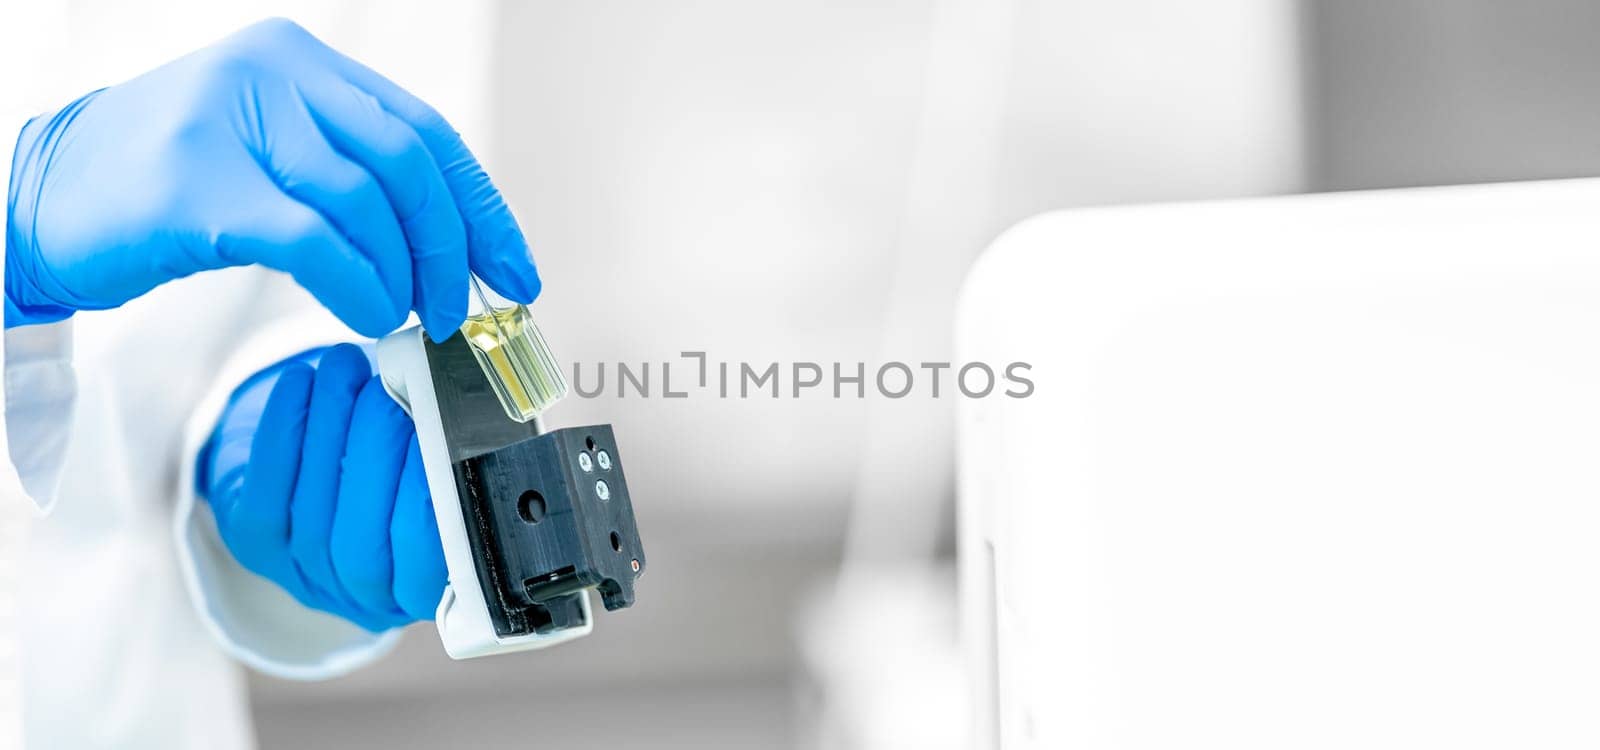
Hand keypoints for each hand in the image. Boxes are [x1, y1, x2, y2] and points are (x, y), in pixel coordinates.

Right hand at [4, 18, 538, 337]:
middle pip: (408, 163)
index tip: (514, 267)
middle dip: (450, 246)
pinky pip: (315, 242)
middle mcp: (272, 72)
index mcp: (301, 59)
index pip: (424, 130)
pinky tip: (368, 314)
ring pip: (366, 203)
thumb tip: (448, 243)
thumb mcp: (270, 147)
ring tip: (405, 312)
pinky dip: (358, 286)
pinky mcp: (202, 188)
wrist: (46, 194)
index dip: (480, 207)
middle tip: (459, 304)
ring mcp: (233, 123)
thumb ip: (351, 171)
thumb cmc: (167, 182)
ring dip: (403, 274)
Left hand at [197, 343, 447, 630]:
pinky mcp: (258, 545)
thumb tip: (459, 407)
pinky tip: (300, 382)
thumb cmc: (412, 467)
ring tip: (346, 367)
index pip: (426, 567)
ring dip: (329, 428)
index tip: (437, 436)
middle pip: (361, 545)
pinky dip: (281, 431)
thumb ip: (452, 458)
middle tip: (387, 390)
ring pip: (314, 515)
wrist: (337, 478)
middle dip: (374, 458)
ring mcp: (309, 576)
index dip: (425, 504)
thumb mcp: (446, 472)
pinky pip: (266, 495)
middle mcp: (368, 597)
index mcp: (431, 589)